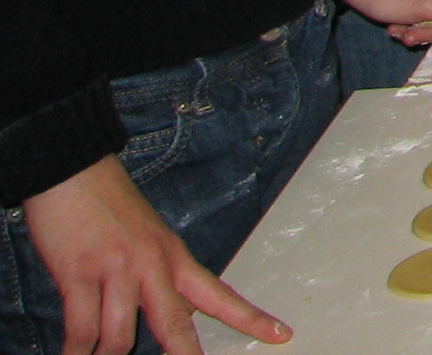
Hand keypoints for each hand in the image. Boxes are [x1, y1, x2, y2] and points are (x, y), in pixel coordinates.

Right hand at [23, 155, 289, 354]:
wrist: (74, 170)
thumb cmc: (108, 204)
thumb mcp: (150, 237)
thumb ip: (163, 277)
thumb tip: (179, 315)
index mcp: (175, 256)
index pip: (219, 294)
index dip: (251, 318)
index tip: (281, 335)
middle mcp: (153, 265)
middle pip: (175, 327)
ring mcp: (117, 270)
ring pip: (120, 338)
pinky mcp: (79, 274)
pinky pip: (81, 330)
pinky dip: (74, 352)